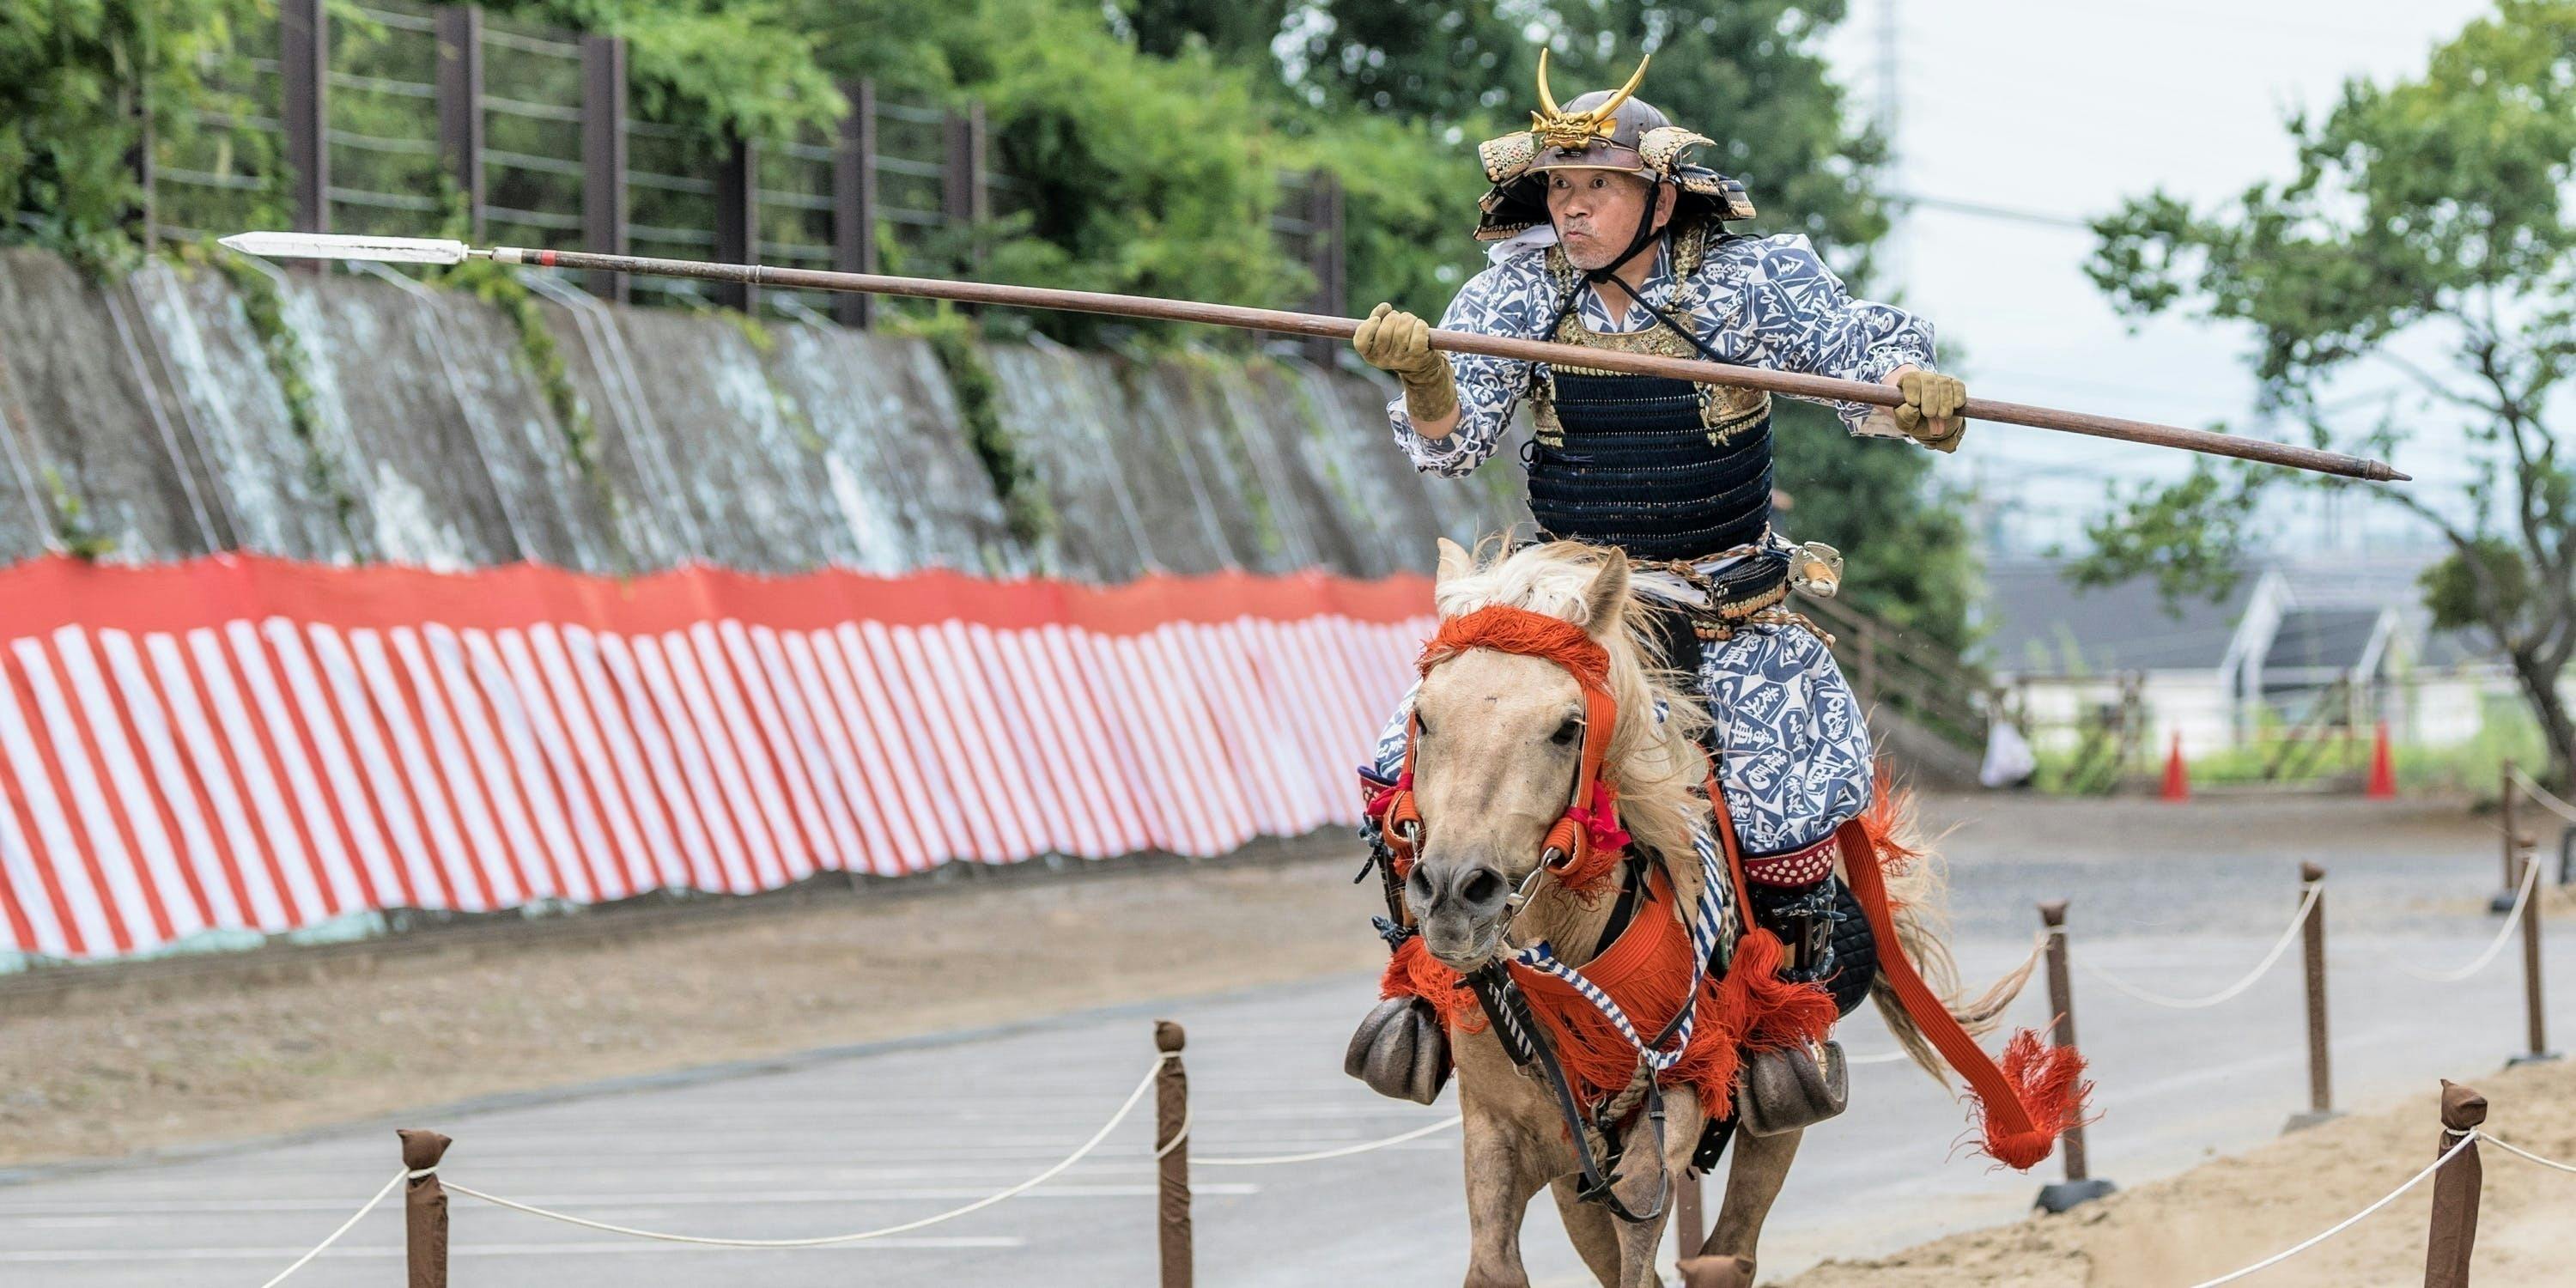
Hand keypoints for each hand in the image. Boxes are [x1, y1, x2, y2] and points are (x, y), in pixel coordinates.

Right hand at [1354, 302, 1457, 423]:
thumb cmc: (1398, 344)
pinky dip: (1420, 325)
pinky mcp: (1418, 356)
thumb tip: (1385, 307)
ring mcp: (1401, 359)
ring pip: (1403, 328)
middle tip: (1399, 321)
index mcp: (1370, 355)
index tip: (1377, 319)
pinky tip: (1420, 328)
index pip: (1361, 341)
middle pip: (1385, 328)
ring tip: (1411, 324)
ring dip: (1409, 319)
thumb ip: (1377, 317)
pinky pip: (1418, 332)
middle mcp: (1384, 360)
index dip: (1369, 326)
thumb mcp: (1382, 333)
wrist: (1421, 367)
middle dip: (1394, 317)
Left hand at [1890, 368, 1966, 451]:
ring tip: (1943, 416)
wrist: (1933, 425)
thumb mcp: (1906, 422)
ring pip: (1945, 383)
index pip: (1910, 380)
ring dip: (1945, 401)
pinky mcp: (1955, 384)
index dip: (1913, 391)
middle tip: (1929, 414)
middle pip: (1929, 381)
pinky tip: (1955, 407)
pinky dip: (1958, 397)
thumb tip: (1912, 409)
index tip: (1915, 404)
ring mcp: (1941, 380)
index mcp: (1907, 383)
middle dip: (1930, 399)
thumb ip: (1905, 416)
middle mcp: (1924, 377)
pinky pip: (1958, 386)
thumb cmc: (1915, 420)